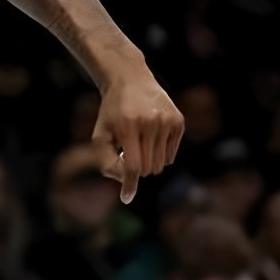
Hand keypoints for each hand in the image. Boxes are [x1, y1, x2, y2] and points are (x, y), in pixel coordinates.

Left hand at [91, 67, 183, 205]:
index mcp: (129, 127)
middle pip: (148, 167)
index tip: (126, 198)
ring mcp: (168, 121)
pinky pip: (171, 154)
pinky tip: (151, 138)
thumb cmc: (111, 113)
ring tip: (138, 144)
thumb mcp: (101, 135)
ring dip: (148, 161)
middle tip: (128, 154)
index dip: (130, 183)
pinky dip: (160, 154)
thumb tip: (126, 182)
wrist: (130, 81)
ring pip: (161, 163)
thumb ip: (108, 161)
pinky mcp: (179, 121)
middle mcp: (151, 123)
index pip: (134, 165)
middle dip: (137, 169)